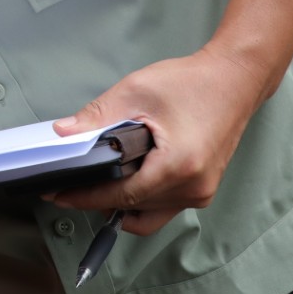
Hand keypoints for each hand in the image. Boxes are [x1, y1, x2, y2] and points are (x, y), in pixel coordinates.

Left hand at [48, 47, 267, 234]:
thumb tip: (64, 134)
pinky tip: (122, 179)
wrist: (233, 79)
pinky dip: (140, 198)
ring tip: (95, 180)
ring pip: (148, 213)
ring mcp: (201, 192)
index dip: (85, 197)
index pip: (121, 196)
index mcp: (179, 167)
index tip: (59, 195)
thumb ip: (96, 117)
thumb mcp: (136, 92)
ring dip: (120, 201)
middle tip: (69, 183)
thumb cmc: (193, 83)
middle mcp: (194, 188)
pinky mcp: (202, 189)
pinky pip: (164, 207)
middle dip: (97, 198)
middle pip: (133, 207)